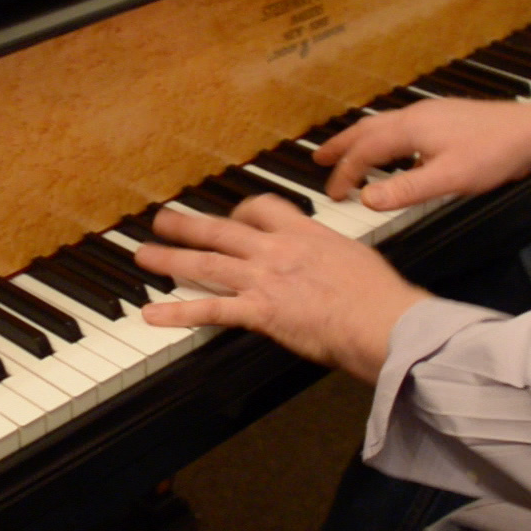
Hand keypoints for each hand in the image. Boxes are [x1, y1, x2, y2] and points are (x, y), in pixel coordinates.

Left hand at [135, 196, 429, 383]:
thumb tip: (337, 268)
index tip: (231, 216)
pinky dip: (178, 312)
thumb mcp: (358, 262)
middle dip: (189, 224)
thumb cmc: (383, 300)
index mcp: (307, 234)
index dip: (240, 211)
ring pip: (208, 262)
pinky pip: (211, 309)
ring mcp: (267, 279)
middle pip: (223, 229)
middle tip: (163, 220)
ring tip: (144, 254)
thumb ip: (336, 261)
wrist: (386, 322)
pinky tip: (152, 315)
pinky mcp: (262, 311)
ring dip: (171, 258)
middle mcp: (279, 250)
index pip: (263, 208)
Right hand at [315, 97, 530, 209]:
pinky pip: (401, 126)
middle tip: (318, 160)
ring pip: (384, 126)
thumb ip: (405, 190)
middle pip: (366, 129)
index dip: (344, 173)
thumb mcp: (447, 180)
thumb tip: (366, 199)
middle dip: (340, 146)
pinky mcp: (445, 118)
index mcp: (409, 129)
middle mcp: (415, 116)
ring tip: (350, 155)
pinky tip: (396, 154)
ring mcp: (430, 114)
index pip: (364, 151)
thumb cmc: (493, 155)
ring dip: (361, 141)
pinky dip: (385, 140)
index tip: (332, 194)